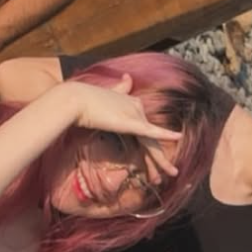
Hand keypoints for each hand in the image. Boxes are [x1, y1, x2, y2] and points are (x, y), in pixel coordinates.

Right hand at [63, 76, 179, 179]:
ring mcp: (134, 114)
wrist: (74, 100)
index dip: (149, 151)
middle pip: (150, 139)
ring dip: (161, 160)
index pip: (144, 132)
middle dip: (158, 160)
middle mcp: (136, 108)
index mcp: (131, 105)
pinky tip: (177, 138)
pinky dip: (165, 134)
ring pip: (152, 142)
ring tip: (172, 173)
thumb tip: (128, 77)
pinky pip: (151, 131)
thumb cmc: (83, 100)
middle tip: (168, 174)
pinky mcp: (130, 121)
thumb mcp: (104, 95)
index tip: (151, 169)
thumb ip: (119, 88)